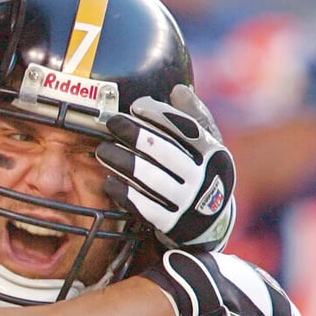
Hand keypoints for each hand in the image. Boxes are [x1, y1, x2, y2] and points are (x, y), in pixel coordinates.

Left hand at [97, 85, 235, 252]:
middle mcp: (203, 177)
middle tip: (112, 122)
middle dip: (136, 134)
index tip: (136, 106)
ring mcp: (187, 202)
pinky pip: (145, 208)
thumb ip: (195, 118)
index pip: (185, 128)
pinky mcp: (172, 224)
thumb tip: (178, 90)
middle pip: (165, 151)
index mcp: (213, 153)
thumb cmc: (203, 173)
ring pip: (151, 179)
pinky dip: (126, 194)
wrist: (212, 223)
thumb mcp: (209, 146)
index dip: (159, 115)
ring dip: (124, 162)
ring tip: (103, 150)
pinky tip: (109, 182)